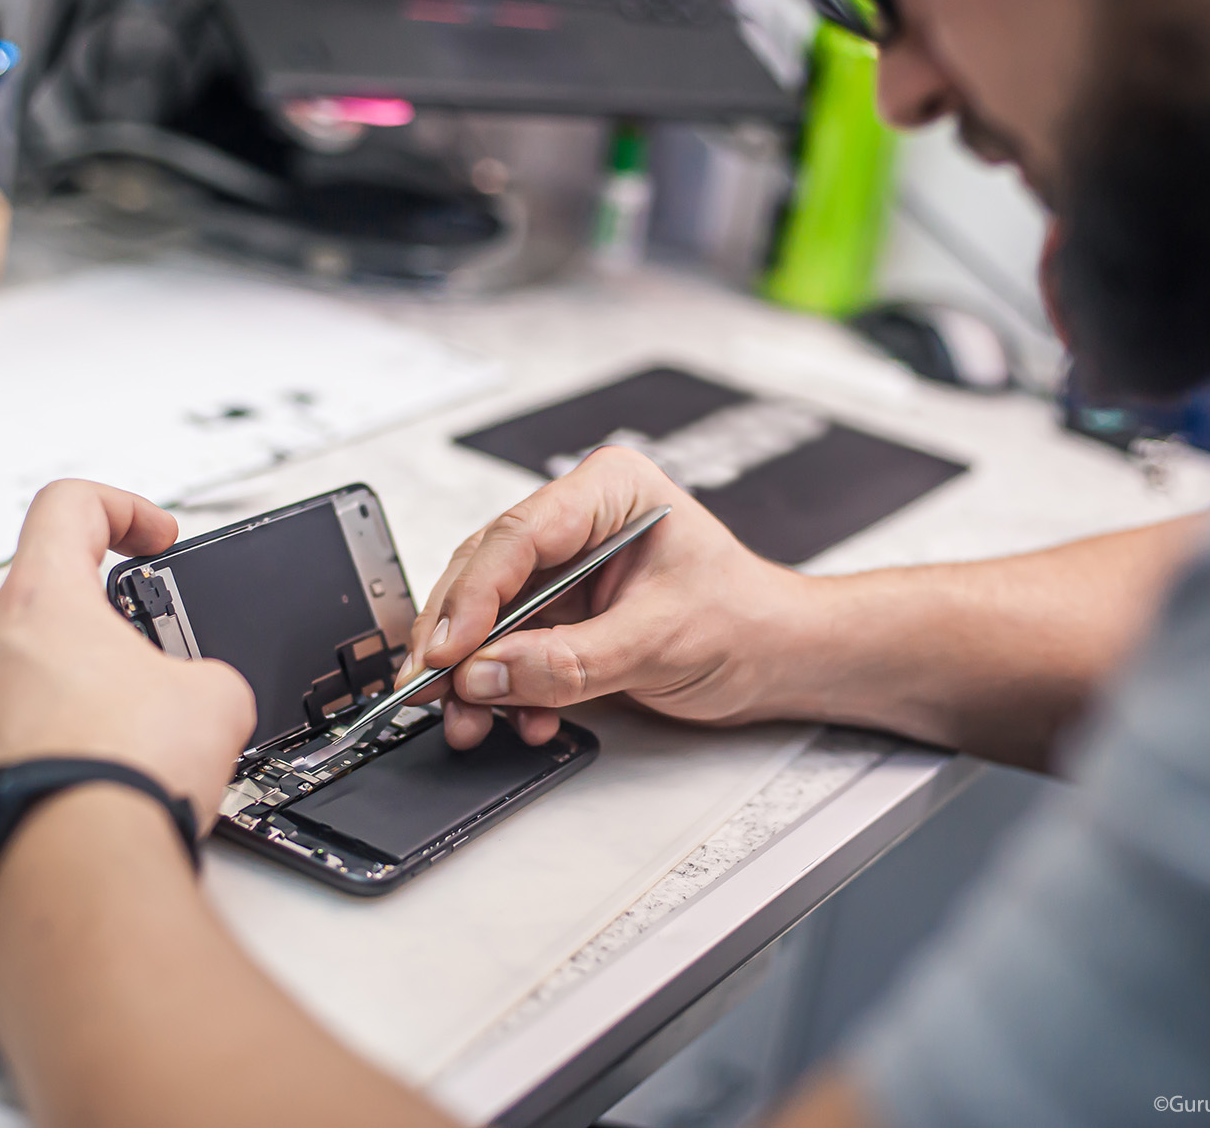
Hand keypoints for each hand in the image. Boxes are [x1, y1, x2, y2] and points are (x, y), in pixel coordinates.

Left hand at [0, 480, 255, 881]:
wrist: (70, 887)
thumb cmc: (124, 784)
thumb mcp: (217, 701)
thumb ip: (197, 672)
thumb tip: (192, 695)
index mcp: (40, 609)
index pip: (68, 509)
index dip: (120, 511)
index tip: (149, 538)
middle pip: (34, 620)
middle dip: (93, 652)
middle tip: (142, 696)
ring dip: (50, 722)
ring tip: (105, 774)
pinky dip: (12, 784)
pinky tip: (59, 818)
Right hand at [402, 446, 811, 747]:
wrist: (776, 659)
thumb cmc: (745, 621)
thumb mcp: (659, 641)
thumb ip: (568, 661)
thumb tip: (486, 674)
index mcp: (609, 491)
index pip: (519, 536)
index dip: (473, 596)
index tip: (448, 650)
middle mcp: (578, 521)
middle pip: (487, 574)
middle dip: (458, 640)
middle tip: (432, 690)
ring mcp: (564, 567)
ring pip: (487, 615)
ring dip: (472, 674)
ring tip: (468, 719)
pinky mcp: (560, 612)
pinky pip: (509, 647)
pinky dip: (502, 689)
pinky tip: (516, 718)